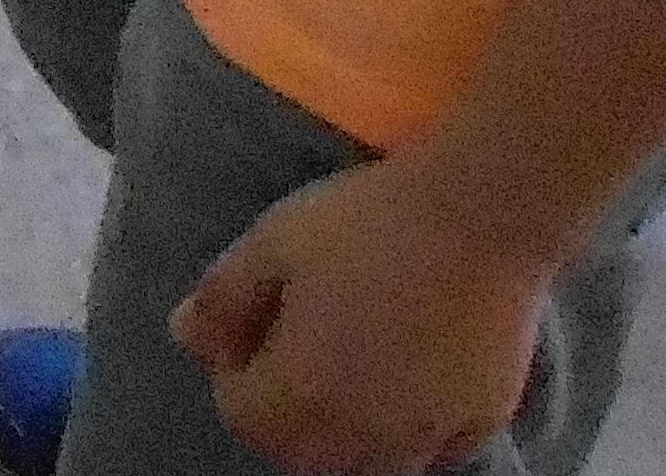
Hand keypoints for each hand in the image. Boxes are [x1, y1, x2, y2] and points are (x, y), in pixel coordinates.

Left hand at [171, 161, 557, 475]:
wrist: (480, 215)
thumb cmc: (367, 224)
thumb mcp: (272, 243)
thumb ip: (222, 299)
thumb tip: (184, 336)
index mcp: (302, 395)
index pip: (241, 416)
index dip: (234, 367)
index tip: (252, 319)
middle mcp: (363, 437)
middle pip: (300, 454)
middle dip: (281, 410)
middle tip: (294, 340)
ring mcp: (427, 438)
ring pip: (366, 465)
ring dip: (342, 432)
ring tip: (347, 364)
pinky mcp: (479, 423)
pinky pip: (430, 452)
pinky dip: (408, 432)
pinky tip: (406, 379)